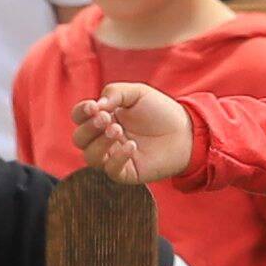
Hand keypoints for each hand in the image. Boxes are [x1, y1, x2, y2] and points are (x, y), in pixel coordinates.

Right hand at [77, 81, 200, 183]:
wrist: (186, 131)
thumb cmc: (160, 111)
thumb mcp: (137, 93)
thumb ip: (115, 92)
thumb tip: (96, 106)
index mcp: (104, 118)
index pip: (79, 117)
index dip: (81, 112)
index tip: (94, 107)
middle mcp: (104, 139)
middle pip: (79, 139)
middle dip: (89, 128)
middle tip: (107, 119)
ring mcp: (113, 157)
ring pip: (90, 157)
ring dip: (100, 143)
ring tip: (118, 131)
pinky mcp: (126, 172)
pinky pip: (111, 170)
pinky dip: (117, 158)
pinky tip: (132, 146)